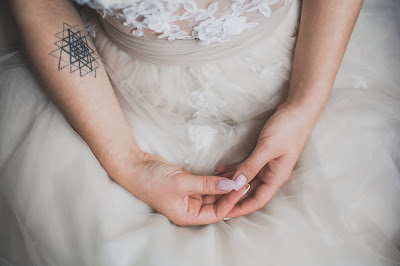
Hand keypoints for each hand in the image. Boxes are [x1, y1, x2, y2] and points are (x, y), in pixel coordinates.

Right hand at [118, 152, 248, 225]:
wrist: (135, 166)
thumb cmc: (152, 180)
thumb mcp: (182, 183)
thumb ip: (207, 184)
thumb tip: (231, 185)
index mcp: (187, 215)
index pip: (216, 213)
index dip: (230, 201)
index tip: (241, 188)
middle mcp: (190, 208)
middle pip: (217, 204)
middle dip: (231, 193)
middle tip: (245, 180)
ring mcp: (190, 195)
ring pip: (213, 193)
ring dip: (225, 185)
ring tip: (239, 176)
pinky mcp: (189, 184)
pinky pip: (207, 183)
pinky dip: (216, 179)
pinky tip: (227, 173)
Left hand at [214, 101, 315, 217]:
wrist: (298, 109)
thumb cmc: (288, 129)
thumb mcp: (267, 148)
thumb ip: (252, 166)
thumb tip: (236, 184)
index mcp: (276, 177)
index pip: (257, 200)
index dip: (241, 208)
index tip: (224, 213)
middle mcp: (271, 174)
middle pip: (250, 192)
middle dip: (232, 197)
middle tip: (213, 200)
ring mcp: (267, 165)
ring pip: (246, 180)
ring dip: (231, 183)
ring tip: (213, 185)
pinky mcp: (262, 155)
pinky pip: (246, 167)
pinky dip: (234, 169)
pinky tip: (221, 170)